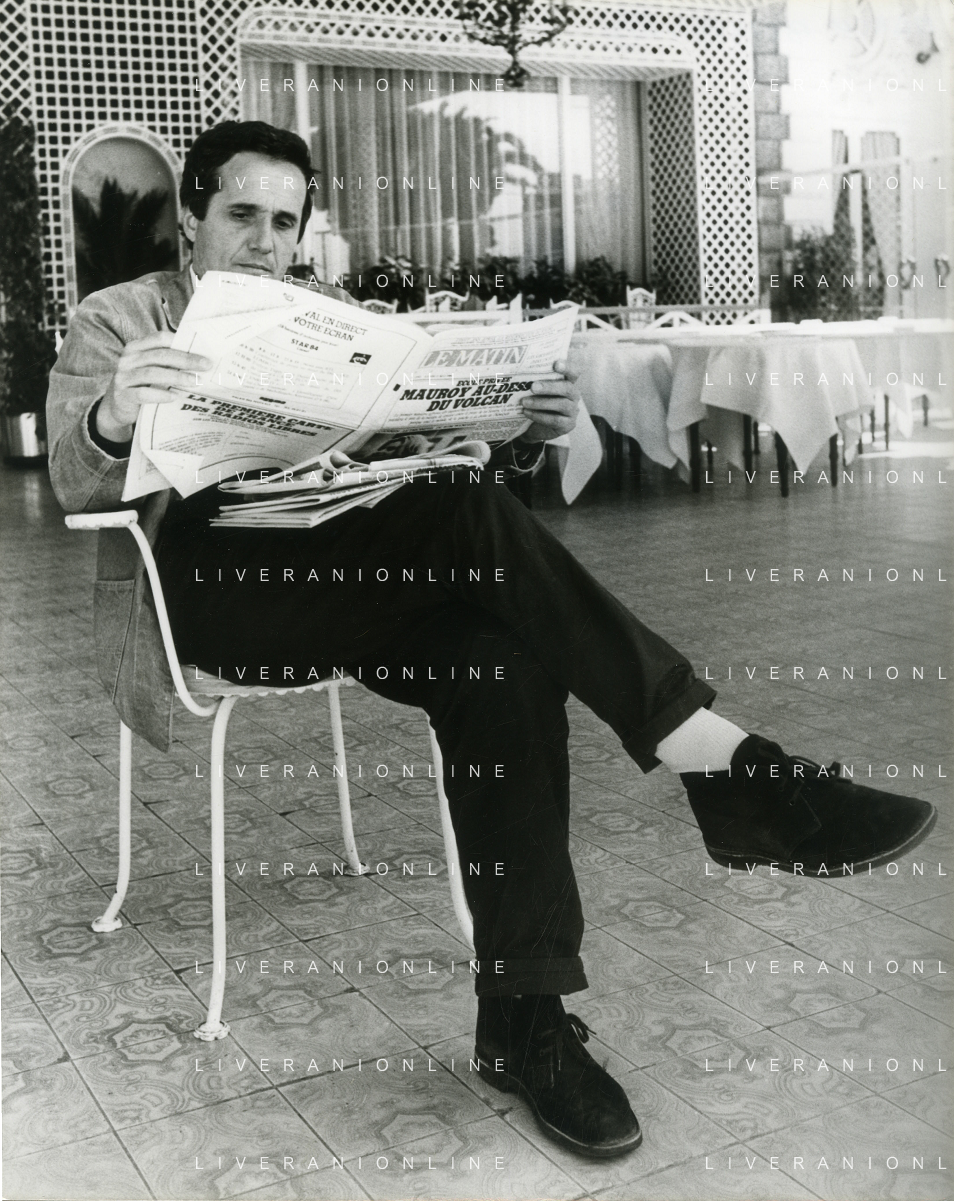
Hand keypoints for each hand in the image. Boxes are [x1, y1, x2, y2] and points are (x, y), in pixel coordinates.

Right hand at [96, 332, 211, 442]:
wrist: (118, 407)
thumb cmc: (142, 385)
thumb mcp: (152, 370)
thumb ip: (168, 362)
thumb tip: (201, 361)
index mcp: (136, 347)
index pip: (160, 338)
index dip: (182, 343)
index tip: (205, 352)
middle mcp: (128, 359)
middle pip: (160, 355)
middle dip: (185, 360)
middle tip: (206, 366)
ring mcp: (123, 377)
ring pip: (152, 373)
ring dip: (176, 376)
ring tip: (195, 382)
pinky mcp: (122, 395)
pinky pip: (142, 393)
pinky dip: (160, 394)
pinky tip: (175, 397)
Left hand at [516, 360, 579, 444]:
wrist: (534, 427)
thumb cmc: (536, 402)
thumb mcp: (536, 390)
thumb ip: (534, 380)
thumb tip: (519, 372)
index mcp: (567, 382)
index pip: (574, 372)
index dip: (567, 367)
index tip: (556, 364)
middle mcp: (573, 395)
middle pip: (567, 388)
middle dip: (550, 387)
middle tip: (533, 387)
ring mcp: (572, 410)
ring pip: (562, 405)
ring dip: (541, 403)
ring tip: (524, 402)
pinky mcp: (567, 425)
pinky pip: (555, 420)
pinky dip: (539, 416)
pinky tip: (527, 412)